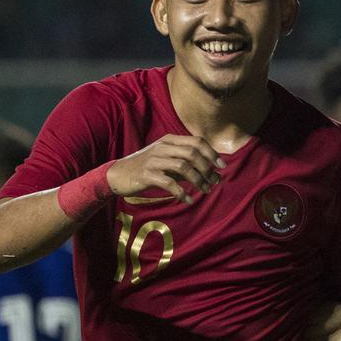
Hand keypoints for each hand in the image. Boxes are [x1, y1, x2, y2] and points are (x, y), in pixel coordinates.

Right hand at [106, 134, 224, 203]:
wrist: (119, 174)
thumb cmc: (147, 168)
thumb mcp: (167, 160)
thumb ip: (187, 163)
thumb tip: (212, 173)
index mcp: (169, 140)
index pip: (197, 141)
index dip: (212, 153)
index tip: (222, 166)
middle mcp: (163, 147)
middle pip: (192, 153)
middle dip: (207, 168)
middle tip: (214, 182)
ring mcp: (154, 160)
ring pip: (183, 166)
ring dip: (198, 180)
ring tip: (205, 190)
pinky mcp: (147, 174)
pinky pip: (169, 183)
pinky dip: (181, 192)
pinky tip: (188, 200)